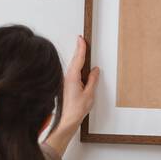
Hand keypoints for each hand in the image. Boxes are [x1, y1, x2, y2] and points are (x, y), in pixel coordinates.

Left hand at [44, 37, 98, 155]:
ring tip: (82, 52)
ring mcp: (65, 82)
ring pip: (73, 67)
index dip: (81, 48)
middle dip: (79, 51)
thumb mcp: (89, 94)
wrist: (66, 121)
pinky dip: (76, 68)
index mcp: (73, 77)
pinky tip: (79, 68)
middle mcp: (67, 77)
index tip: (81, 38)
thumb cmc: (76, 110)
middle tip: (82, 41)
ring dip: (78, 59)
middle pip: (75, 61)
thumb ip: (92, 80)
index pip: (78, 59)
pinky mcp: (65, 86)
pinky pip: (72, 73)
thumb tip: (95, 71)